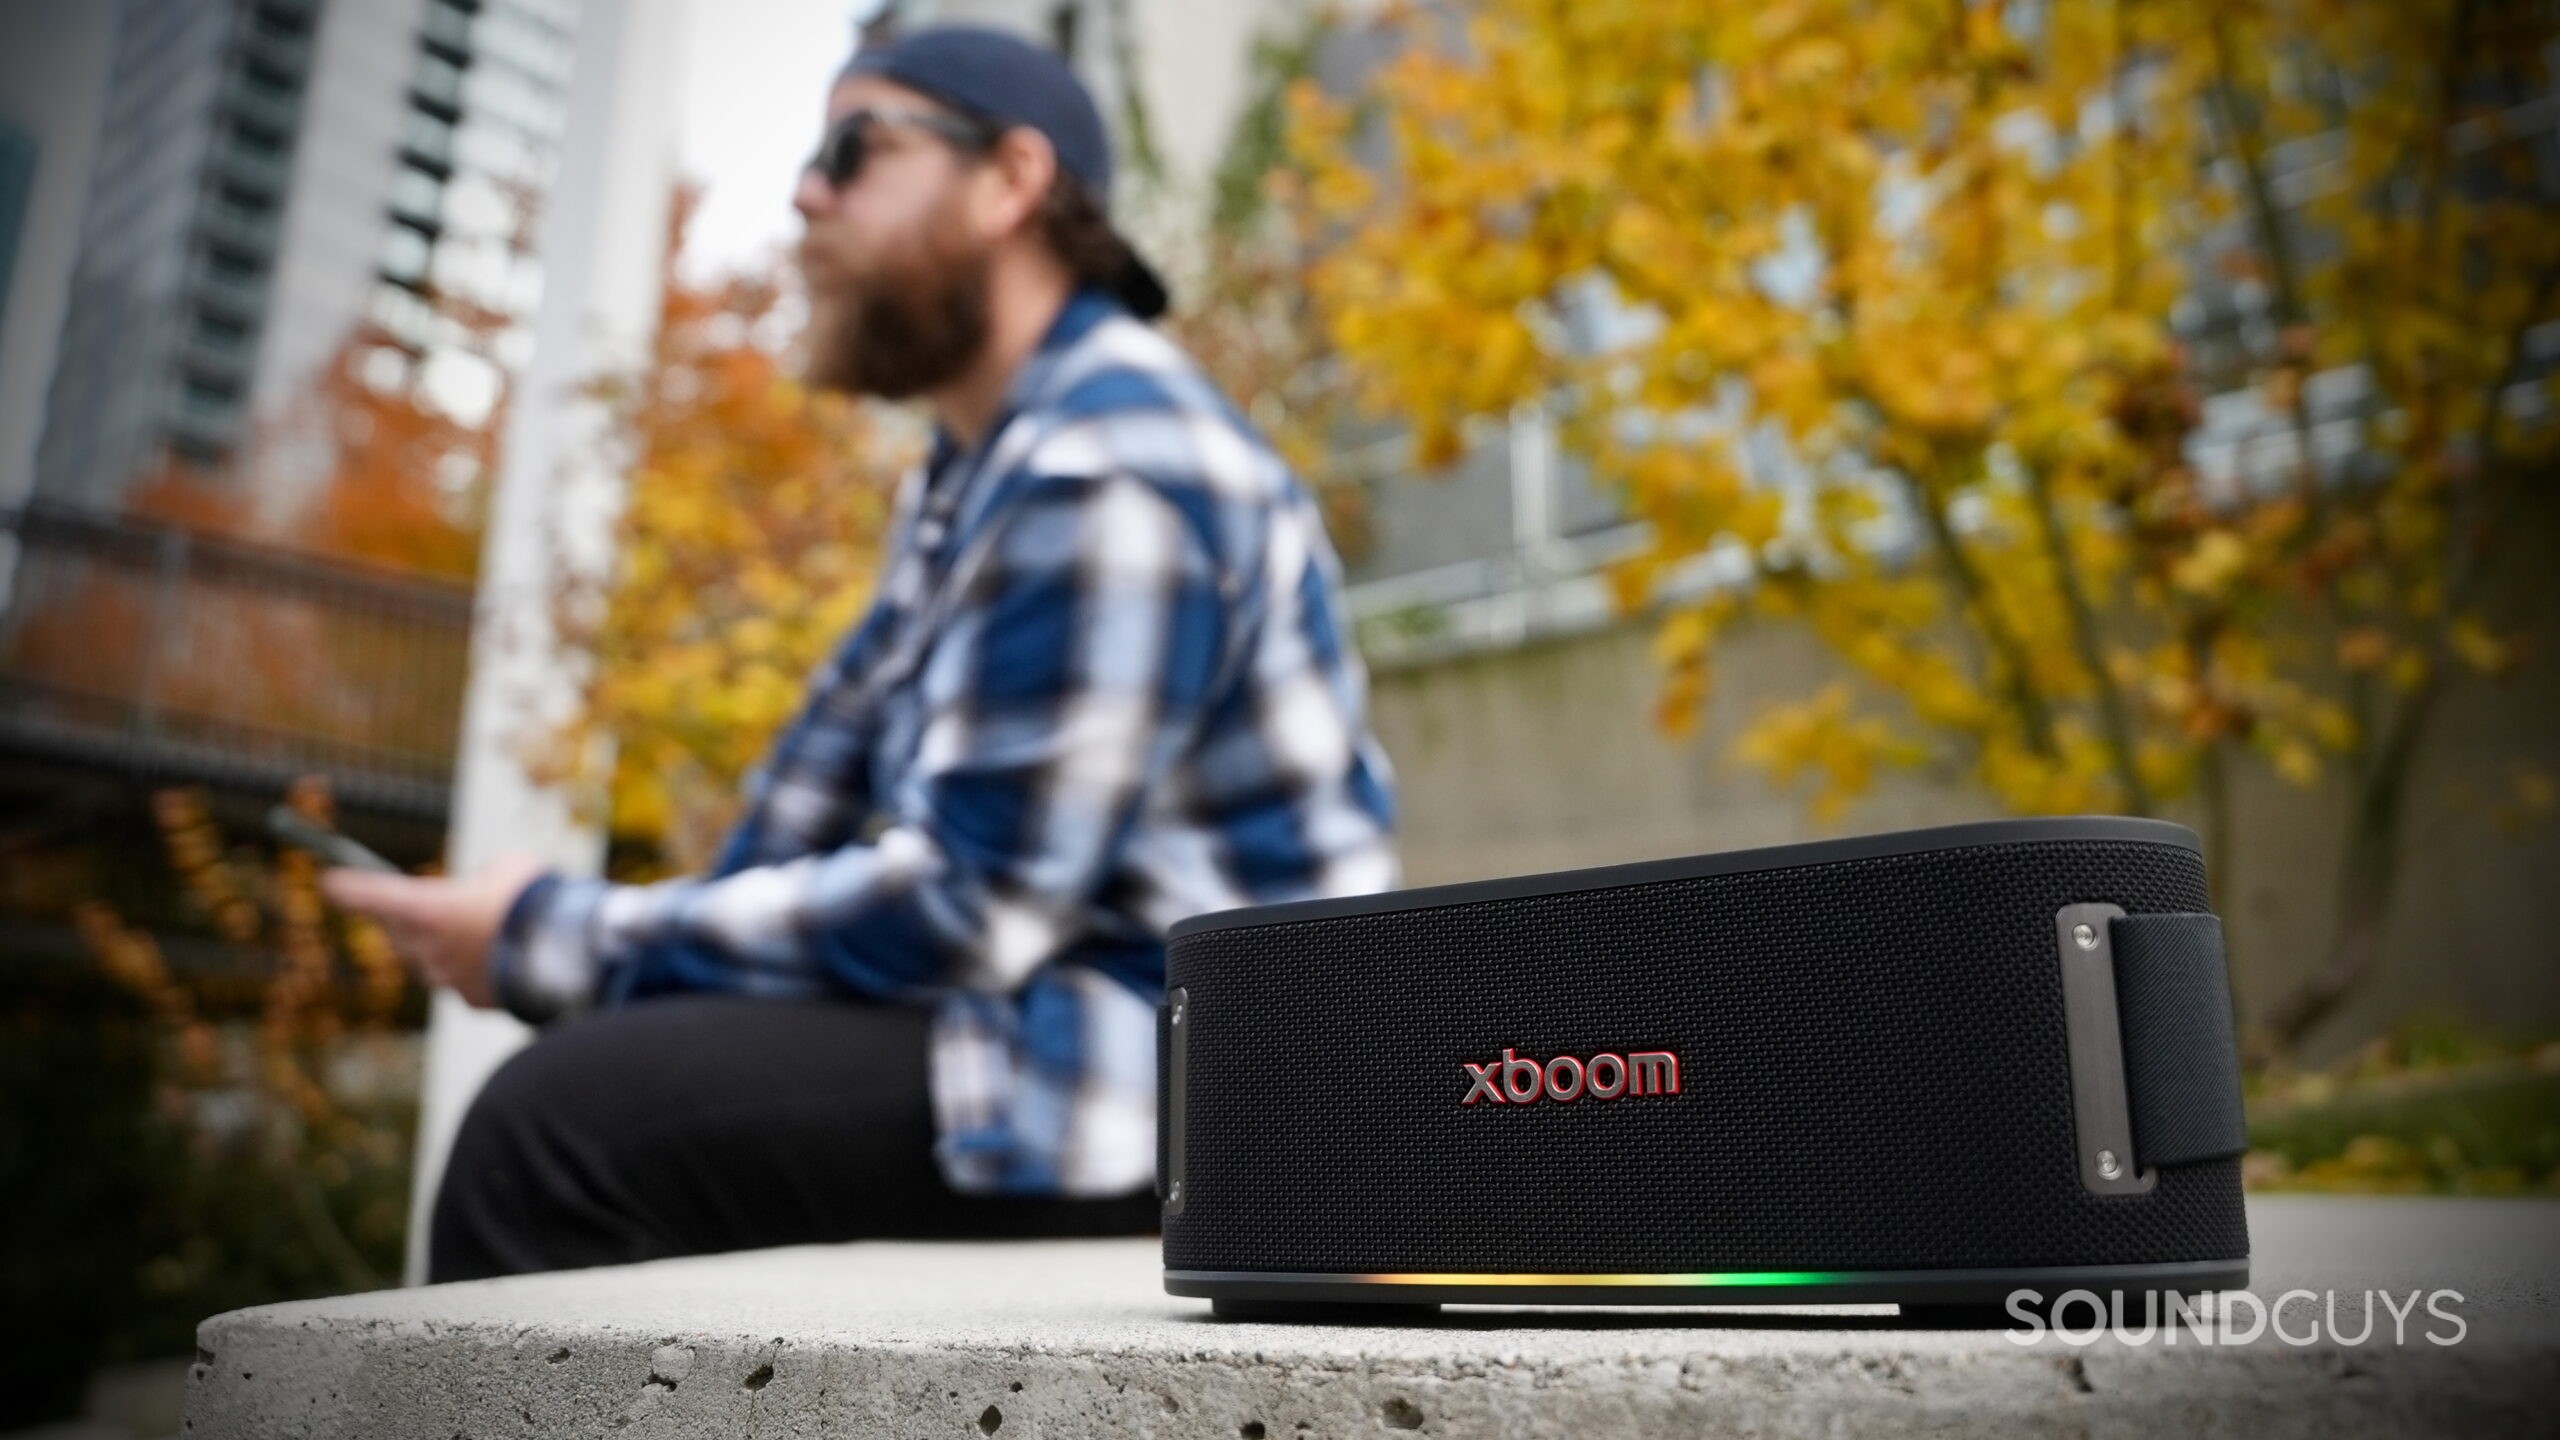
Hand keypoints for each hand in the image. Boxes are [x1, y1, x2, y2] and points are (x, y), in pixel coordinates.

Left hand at [320, 853, 549, 1007]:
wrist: (571, 954)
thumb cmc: (537, 900)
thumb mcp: (508, 869)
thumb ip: (481, 880)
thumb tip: (481, 891)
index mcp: (428, 909)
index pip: (371, 895)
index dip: (348, 887)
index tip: (330, 881)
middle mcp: (427, 948)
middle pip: (401, 931)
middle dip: (414, 917)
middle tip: (444, 902)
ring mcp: (447, 978)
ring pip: (431, 957)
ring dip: (446, 943)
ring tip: (485, 929)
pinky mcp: (471, 1000)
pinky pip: (460, 979)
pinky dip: (472, 967)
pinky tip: (502, 956)